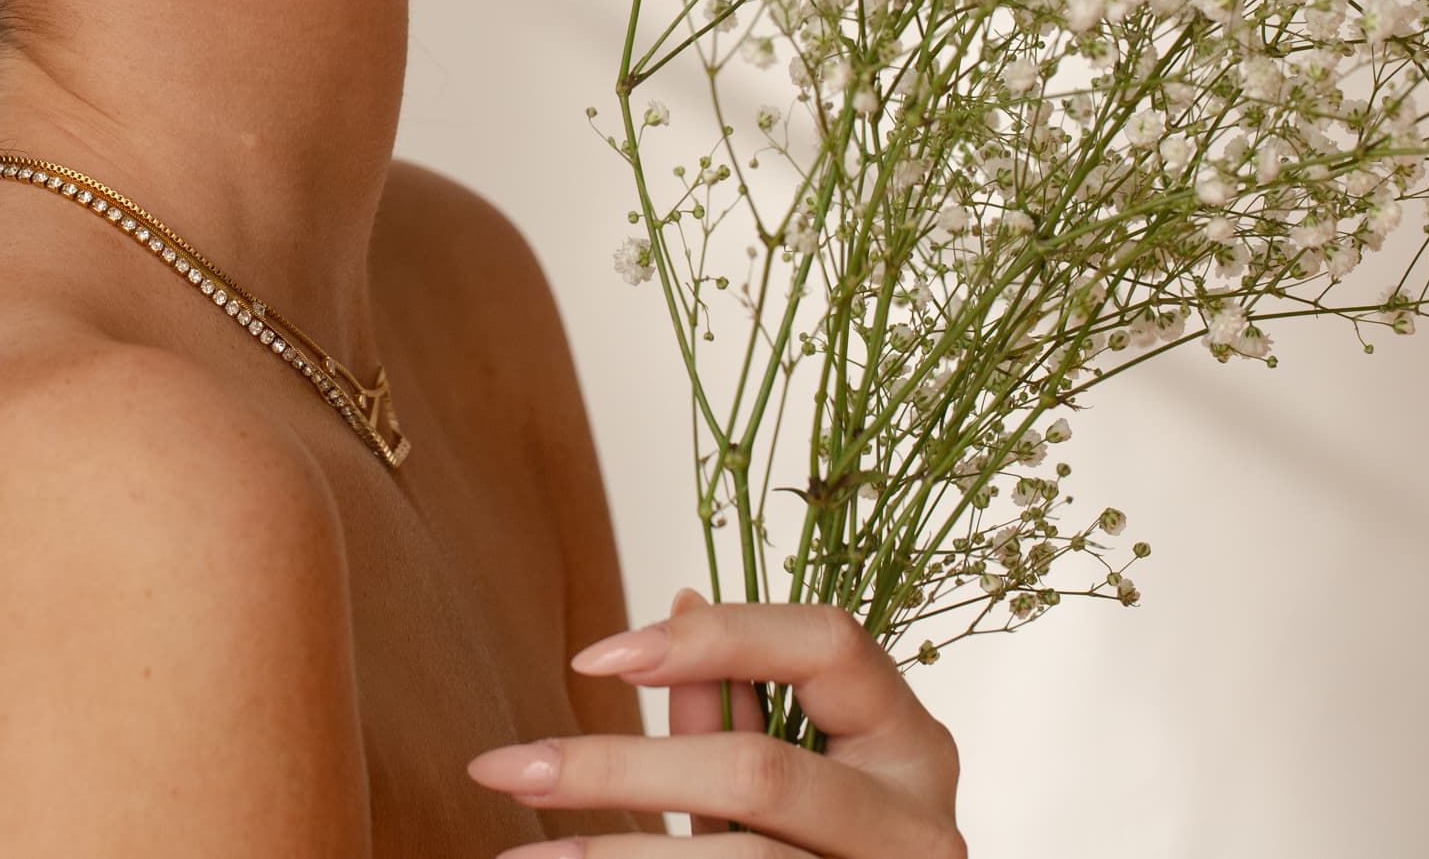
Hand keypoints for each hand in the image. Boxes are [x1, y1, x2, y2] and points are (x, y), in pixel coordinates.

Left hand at [466, 589, 964, 856]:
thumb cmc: (826, 847)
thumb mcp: (790, 772)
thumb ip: (741, 702)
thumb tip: (682, 596)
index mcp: (908, 739)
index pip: (825, 644)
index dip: (712, 637)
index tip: (591, 657)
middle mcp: (917, 813)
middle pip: (759, 769)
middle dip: (621, 769)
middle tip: (511, 770)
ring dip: (619, 852)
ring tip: (527, 856)